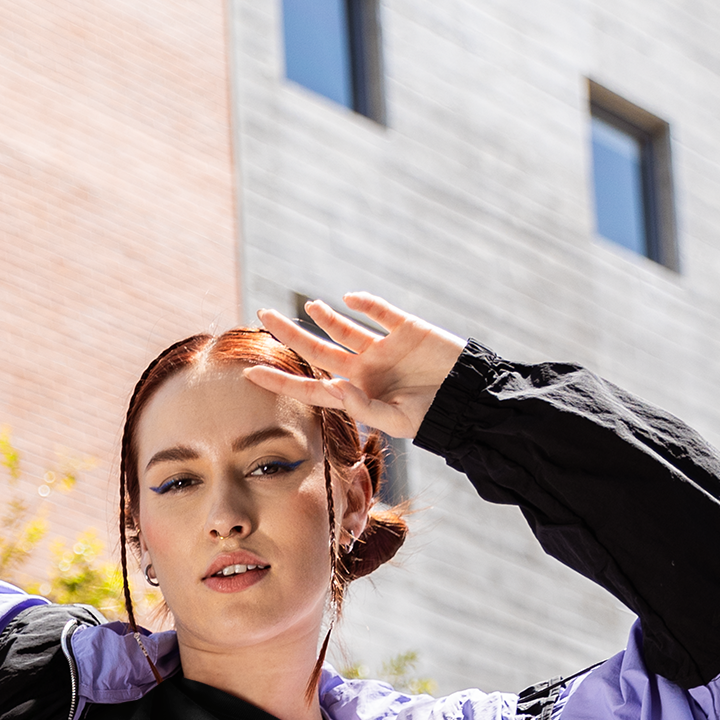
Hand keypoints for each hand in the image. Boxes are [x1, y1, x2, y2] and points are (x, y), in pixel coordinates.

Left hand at [248, 294, 464, 441]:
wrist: (469, 400)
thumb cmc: (432, 416)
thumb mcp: (396, 420)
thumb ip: (363, 407)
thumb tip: (334, 386)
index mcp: (357, 393)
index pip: (310, 387)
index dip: (281, 380)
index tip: (250, 373)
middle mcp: (364, 369)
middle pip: (318, 350)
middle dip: (290, 334)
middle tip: (263, 315)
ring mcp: (383, 347)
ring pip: (345, 328)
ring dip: (324, 317)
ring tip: (304, 307)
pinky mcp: (406, 328)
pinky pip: (381, 312)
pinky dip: (365, 304)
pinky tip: (348, 299)